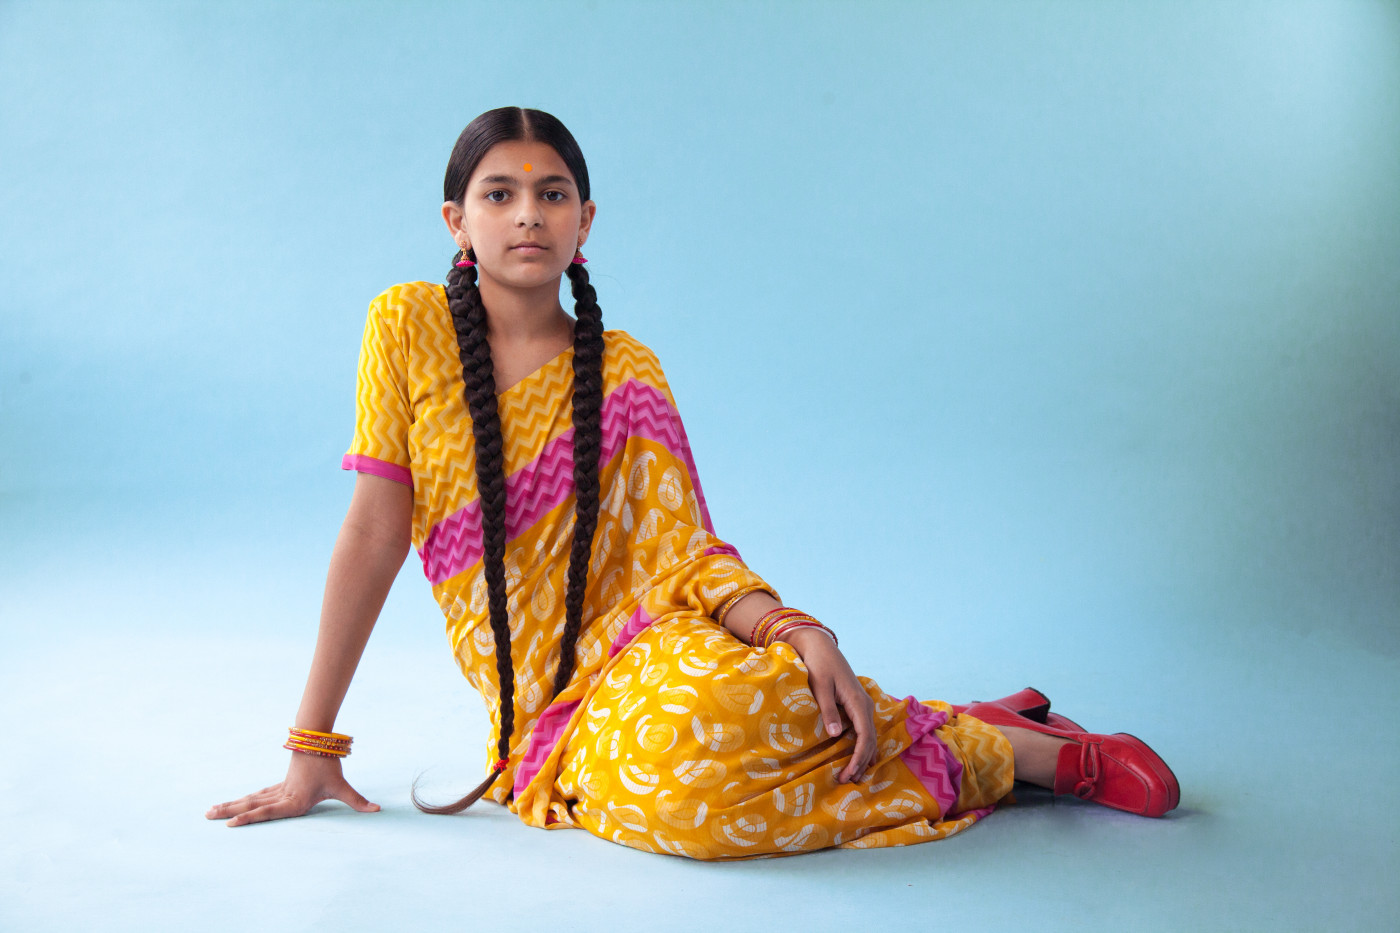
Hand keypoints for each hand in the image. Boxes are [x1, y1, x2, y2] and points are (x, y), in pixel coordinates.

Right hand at [205, 751, 379, 826]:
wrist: (319, 744)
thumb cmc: (329, 767)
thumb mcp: (343, 787)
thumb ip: (357, 801)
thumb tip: (377, 810)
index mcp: (294, 801)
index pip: (268, 811)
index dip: (250, 818)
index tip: (231, 824)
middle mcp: (282, 796)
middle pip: (252, 804)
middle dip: (230, 812)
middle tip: (208, 817)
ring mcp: (277, 790)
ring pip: (250, 799)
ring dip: (230, 805)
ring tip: (210, 812)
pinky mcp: (278, 785)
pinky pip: (256, 795)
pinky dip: (241, 801)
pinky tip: (230, 805)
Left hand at [778, 628, 876, 783]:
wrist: (821, 646)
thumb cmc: (818, 665)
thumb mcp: (820, 686)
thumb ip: (828, 710)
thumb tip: (836, 734)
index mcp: (857, 702)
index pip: (865, 737)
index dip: (858, 758)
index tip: (848, 774)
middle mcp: (865, 705)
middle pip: (870, 740)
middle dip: (861, 762)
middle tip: (848, 781)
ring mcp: (862, 705)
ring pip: (869, 736)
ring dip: (863, 757)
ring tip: (855, 776)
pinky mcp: (856, 705)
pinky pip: (864, 730)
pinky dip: (863, 746)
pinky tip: (859, 758)